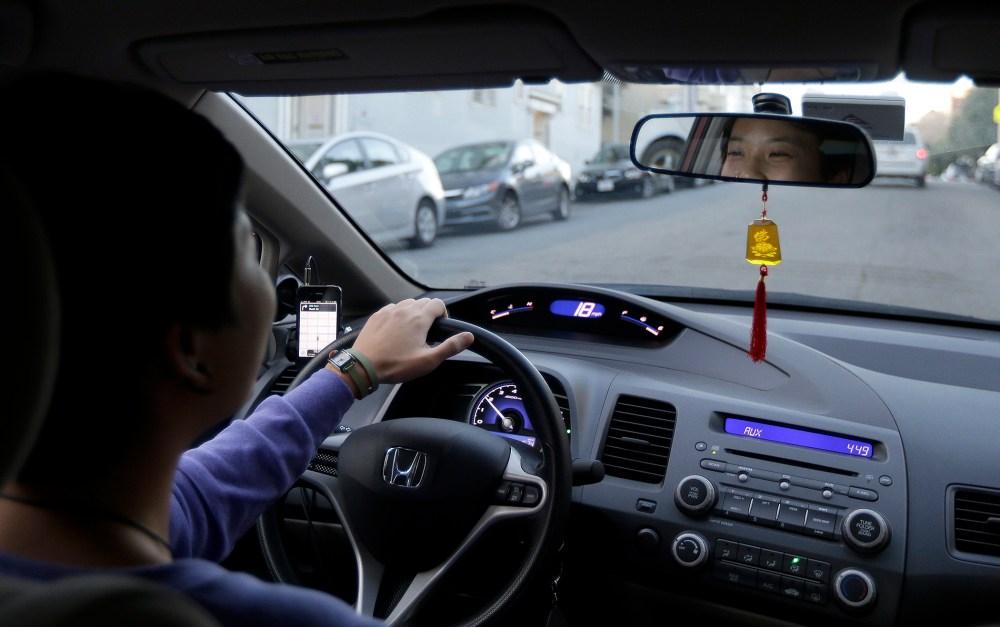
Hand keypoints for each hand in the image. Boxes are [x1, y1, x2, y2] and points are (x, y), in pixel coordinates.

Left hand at [350, 298, 473, 383]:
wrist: (364, 366)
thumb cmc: (396, 365)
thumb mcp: (428, 361)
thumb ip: (450, 346)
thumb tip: (468, 336)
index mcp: (419, 319)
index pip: (438, 304)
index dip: (443, 314)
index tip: (441, 327)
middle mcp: (404, 310)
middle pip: (423, 302)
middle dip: (429, 314)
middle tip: (427, 333)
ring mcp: (389, 311)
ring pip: (407, 304)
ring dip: (414, 313)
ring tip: (412, 332)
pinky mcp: (377, 316)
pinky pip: (392, 308)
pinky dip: (398, 315)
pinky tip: (396, 331)